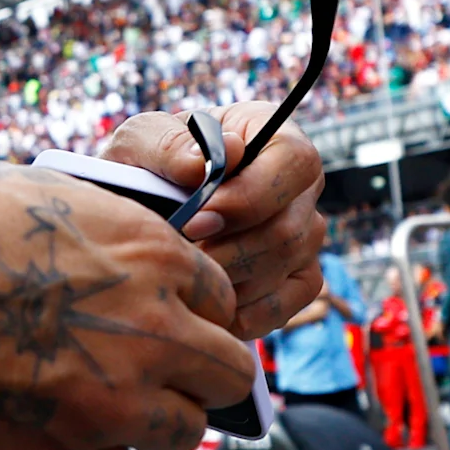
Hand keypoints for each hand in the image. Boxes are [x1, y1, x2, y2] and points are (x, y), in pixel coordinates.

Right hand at [0, 159, 253, 449]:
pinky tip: (47, 427)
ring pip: (183, 435)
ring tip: (97, 404)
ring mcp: (109, 402)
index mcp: (151, 256)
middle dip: (199, 375)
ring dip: (150, 422)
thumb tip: (138, 263)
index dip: (195, 313)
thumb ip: (112, 238)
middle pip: (228, 376)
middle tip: (157, 375)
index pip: (224, 300)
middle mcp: (148, 331)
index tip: (169, 322)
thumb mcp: (44, 195)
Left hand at [96, 102, 329, 339]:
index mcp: (277, 136)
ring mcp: (305, 233)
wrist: (146, 203)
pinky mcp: (297, 277)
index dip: (250, 196)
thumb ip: (168, 146)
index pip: (293, 163)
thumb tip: (201, 167)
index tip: (195, 219)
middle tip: (182, 257)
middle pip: (290, 227)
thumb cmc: (150, 163)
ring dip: (231, 280)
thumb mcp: (143, 140)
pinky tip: (207, 306)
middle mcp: (303, 186)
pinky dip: (245, 314)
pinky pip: (286, 304)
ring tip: (186, 276)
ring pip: (287, 265)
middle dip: (230, 250)